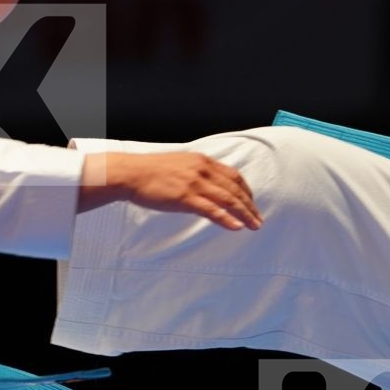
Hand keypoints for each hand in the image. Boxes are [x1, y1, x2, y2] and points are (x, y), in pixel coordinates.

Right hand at [78, 151, 263, 230]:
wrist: (131, 173)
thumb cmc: (151, 171)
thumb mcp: (180, 165)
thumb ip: (196, 173)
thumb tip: (207, 185)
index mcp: (203, 162)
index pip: (233, 175)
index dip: (246, 190)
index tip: (252, 202)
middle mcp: (203, 171)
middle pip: (235, 189)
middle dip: (249, 205)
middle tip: (258, 219)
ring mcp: (195, 184)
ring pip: (228, 200)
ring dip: (244, 214)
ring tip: (253, 225)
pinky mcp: (185, 198)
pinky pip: (212, 210)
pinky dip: (226, 219)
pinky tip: (236, 227)